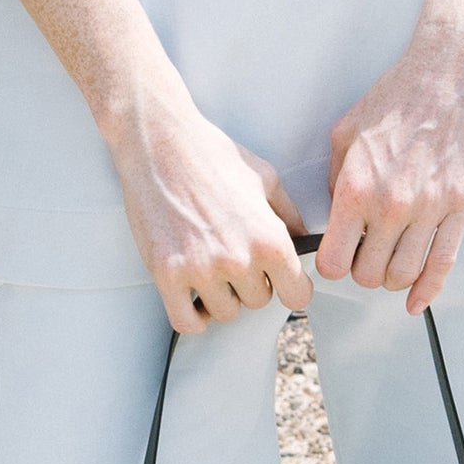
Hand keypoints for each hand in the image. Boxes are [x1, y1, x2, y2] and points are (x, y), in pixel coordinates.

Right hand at [104, 81, 312, 332]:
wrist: (160, 142)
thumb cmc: (212, 154)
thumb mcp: (265, 178)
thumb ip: (289, 215)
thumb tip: (304, 241)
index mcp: (269, 238)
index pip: (297, 296)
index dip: (290, 288)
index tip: (280, 281)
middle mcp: (238, 259)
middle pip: (258, 302)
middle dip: (251, 284)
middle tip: (235, 259)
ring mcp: (200, 269)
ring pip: (225, 312)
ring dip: (221, 296)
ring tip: (212, 269)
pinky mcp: (166, 273)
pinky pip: (186, 321)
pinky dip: (193, 316)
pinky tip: (193, 296)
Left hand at [315, 17, 463, 312]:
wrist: (448, 73)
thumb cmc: (395, 98)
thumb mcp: (345, 133)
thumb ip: (335, 181)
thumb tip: (334, 218)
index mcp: (356, 188)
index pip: (333, 261)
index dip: (332, 265)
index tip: (337, 256)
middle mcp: (392, 205)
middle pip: (369, 276)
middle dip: (362, 272)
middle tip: (365, 256)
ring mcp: (430, 208)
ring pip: (404, 275)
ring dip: (393, 278)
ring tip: (391, 261)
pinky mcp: (461, 206)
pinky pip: (444, 263)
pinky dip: (428, 290)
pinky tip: (416, 301)